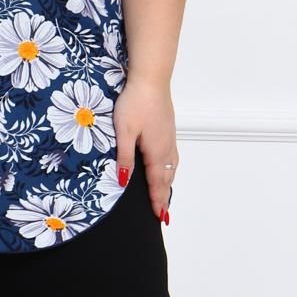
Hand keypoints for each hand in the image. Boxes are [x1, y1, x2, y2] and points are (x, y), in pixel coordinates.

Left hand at [113, 77, 176, 224]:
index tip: (158, 217)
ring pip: (171, 168)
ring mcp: (170, 138)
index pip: (157, 184)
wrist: (151, 79)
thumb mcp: (124, 131)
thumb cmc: (135, 103)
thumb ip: (124, 157)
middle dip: (164, 197)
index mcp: (156, 152)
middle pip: (167, 179)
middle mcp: (167, 148)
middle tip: (163, 214)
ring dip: (168, 184)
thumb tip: (124, 181)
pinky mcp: (168, 130)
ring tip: (165, 196)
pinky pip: (172, 158)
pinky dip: (170, 170)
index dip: (156, 201)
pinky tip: (166, 169)